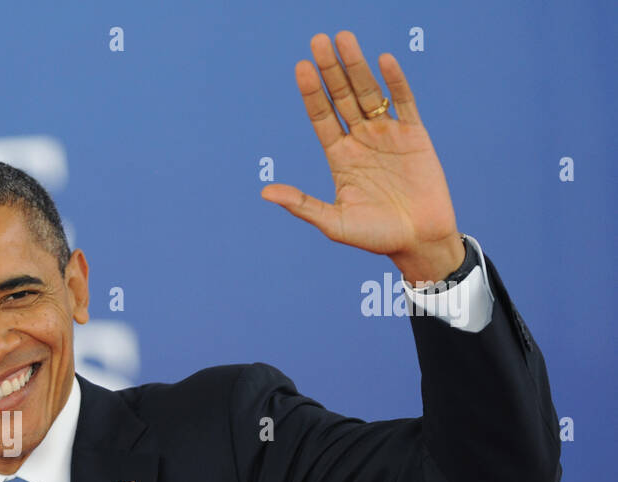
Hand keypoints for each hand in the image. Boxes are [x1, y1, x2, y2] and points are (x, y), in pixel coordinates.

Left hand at [261, 31, 464, 283]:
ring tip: (344, 39)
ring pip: (369, 92)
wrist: (419, 241)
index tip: (301, 68)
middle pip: (343, 97)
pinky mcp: (415, 135)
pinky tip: (383, 60)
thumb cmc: (375, 236)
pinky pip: (404, 101)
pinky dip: (395, 82)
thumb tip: (265, 193)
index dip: (312, 93)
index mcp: (339, 156)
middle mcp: (361, 140)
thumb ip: (302, 205)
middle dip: (331, 69)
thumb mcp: (334, 222)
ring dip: (357, 66)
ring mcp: (388, 134)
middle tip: (318, 40)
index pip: (322, 117)